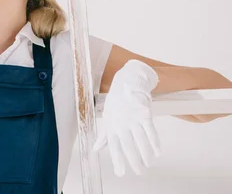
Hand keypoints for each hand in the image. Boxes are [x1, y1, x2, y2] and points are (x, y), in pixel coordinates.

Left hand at [93, 59, 160, 175]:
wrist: (127, 82)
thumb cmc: (117, 103)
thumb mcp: (108, 118)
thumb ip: (104, 136)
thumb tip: (96, 148)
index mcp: (112, 125)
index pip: (113, 146)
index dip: (117, 160)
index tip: (120, 172)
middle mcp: (122, 123)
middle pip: (128, 145)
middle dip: (134, 160)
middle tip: (139, 172)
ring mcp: (133, 118)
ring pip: (140, 139)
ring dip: (145, 153)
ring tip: (148, 164)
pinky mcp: (144, 113)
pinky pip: (150, 130)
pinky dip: (155, 142)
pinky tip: (157, 152)